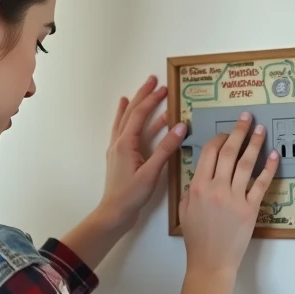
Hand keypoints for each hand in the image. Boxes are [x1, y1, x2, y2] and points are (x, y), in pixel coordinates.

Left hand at [95, 75, 186, 232]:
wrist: (114, 212)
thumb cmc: (132, 195)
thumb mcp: (152, 172)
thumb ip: (166, 149)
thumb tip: (180, 126)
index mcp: (125, 144)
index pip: (139, 115)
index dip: (151, 100)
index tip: (163, 87)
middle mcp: (118, 142)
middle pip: (130, 113)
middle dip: (142, 96)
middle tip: (153, 81)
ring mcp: (117, 149)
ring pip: (126, 121)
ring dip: (137, 106)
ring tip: (146, 93)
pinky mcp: (119, 156)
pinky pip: (124, 132)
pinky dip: (129, 121)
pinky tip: (131, 117)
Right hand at [179, 112, 278, 276]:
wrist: (210, 261)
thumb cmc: (197, 238)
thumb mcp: (184, 210)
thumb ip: (190, 189)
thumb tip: (200, 174)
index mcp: (197, 187)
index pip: (208, 153)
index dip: (218, 138)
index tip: (224, 132)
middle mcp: (216, 189)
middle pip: (228, 152)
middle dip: (238, 132)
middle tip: (246, 118)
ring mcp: (234, 198)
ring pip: (245, 164)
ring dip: (254, 144)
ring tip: (261, 130)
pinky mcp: (250, 209)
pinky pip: (261, 184)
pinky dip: (268, 168)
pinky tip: (273, 156)